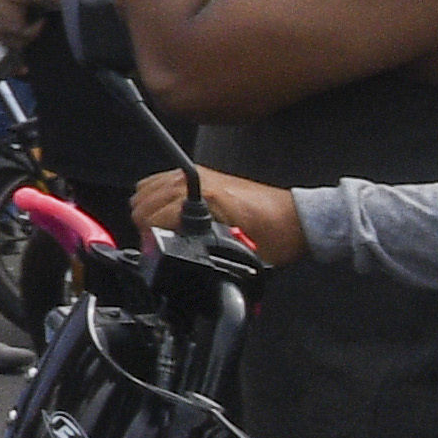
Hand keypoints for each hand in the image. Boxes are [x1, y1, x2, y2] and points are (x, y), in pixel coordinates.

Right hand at [126, 164, 306, 261]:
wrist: (295, 218)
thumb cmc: (275, 236)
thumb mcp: (237, 254)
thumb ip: (202, 256)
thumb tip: (176, 264)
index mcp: (205, 199)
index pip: (151, 217)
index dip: (151, 240)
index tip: (158, 252)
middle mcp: (196, 181)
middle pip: (142, 202)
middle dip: (146, 226)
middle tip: (160, 242)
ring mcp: (196, 173)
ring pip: (145, 190)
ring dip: (148, 210)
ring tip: (162, 227)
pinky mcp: (199, 173)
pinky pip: (158, 181)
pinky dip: (155, 197)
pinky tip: (167, 212)